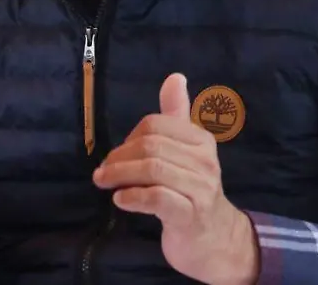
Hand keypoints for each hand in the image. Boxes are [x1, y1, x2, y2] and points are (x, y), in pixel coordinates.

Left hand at [93, 74, 258, 284]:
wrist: (215, 240)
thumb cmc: (193, 192)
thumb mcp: (186, 152)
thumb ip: (177, 115)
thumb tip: (174, 77)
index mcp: (201, 140)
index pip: (156, 124)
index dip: (129, 137)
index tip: (116, 155)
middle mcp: (204, 161)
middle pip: (151, 146)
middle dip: (119, 157)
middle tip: (102, 172)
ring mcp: (200, 189)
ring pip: (152, 169)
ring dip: (120, 175)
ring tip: (105, 183)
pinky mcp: (190, 215)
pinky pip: (156, 198)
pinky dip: (132, 196)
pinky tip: (120, 200)